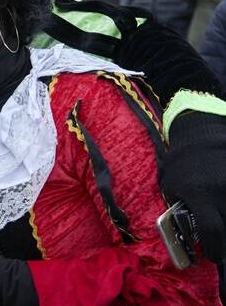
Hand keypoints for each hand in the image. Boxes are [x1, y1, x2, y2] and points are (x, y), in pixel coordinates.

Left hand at [162, 112, 225, 261]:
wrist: (201, 138)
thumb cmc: (182, 166)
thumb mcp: (172, 188)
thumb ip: (178, 212)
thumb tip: (185, 240)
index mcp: (200, 194)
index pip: (212, 230)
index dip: (213, 249)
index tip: (211, 255)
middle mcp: (222, 192)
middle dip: (223, 241)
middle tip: (217, 243)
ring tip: (218, 221)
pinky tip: (222, 210)